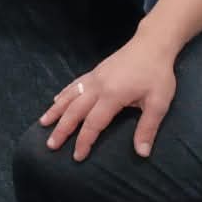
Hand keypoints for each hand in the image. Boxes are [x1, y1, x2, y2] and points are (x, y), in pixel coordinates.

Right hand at [39, 33, 179, 161]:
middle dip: (62, 129)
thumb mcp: (159, 102)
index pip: (93, 123)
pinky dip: (63, 94)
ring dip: (56, 111)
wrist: (151, 44)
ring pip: (69, 96)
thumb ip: (148, 127)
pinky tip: (55, 101)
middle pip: (74, 111)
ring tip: (43, 124)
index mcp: (112, 96)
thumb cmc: (157, 74)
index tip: (77, 157)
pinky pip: (74, 85)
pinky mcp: (94, 71)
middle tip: (51, 145)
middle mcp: (97, 86)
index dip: (84, 141)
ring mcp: (94, 77)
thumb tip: (142, 153)